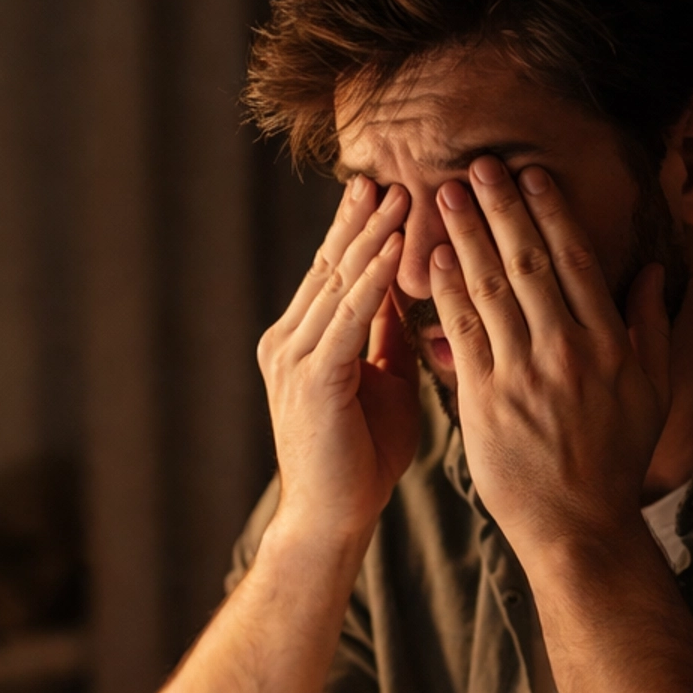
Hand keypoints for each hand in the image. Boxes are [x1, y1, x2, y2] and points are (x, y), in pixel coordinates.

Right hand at [256, 176, 421, 547]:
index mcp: (301, 343)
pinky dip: (373, 280)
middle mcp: (288, 342)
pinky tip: (394, 250)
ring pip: (337, 284)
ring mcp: (294, 359)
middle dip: (360, 220)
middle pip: (329, 267)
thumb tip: (405, 289)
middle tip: (387, 173)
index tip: (382, 189)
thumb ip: (387, 337)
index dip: (356, 231)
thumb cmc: (362, 460)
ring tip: (397, 195)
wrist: (332, 519)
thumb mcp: (383, 383)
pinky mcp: (312, 378)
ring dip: (369, 237)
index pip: (331, 274)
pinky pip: (348, 318)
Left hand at [430, 158, 670, 561]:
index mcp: (610, 344)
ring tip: (445, 196)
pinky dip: (446, 292)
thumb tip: (654, 269)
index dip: (550, 212)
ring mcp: (525, 376)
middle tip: (478, 165)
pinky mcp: (486, 402)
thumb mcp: (653, 393)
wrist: (578, 528)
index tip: (530, 175)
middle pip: (530, 263)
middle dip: (502, 208)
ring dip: (467, 236)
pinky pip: (462, 333)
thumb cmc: (615, 461)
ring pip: (491, 289)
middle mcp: (569, 352)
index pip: (577, 261)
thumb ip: (652, 326)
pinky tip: (431, 260)